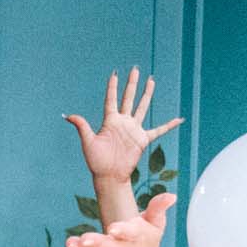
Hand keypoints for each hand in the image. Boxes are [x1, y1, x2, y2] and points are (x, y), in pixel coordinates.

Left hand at [36, 191, 174, 246]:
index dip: (123, 232)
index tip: (116, 229)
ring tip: (70, 243)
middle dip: (96, 243)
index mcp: (133, 238)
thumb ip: (159, 208)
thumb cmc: (146, 245)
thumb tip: (171, 194)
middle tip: (85, 239)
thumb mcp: (156, 225)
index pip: (129, 234)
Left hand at [65, 67, 181, 184]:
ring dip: (146, 94)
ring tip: (151, 80)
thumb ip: (82, 126)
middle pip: (129, 98)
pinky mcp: (142, 139)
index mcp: (110, 121)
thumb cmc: (97, 161)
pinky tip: (178, 119)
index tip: (114, 73)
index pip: (111, 100)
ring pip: (142, 107)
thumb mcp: (88, 142)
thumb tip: (68, 115)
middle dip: (132, 84)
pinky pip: (159, 130)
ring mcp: (133, 130)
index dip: (112, 87)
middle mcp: (123, 122)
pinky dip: (169, 125)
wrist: (109, 176)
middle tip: (135, 69)